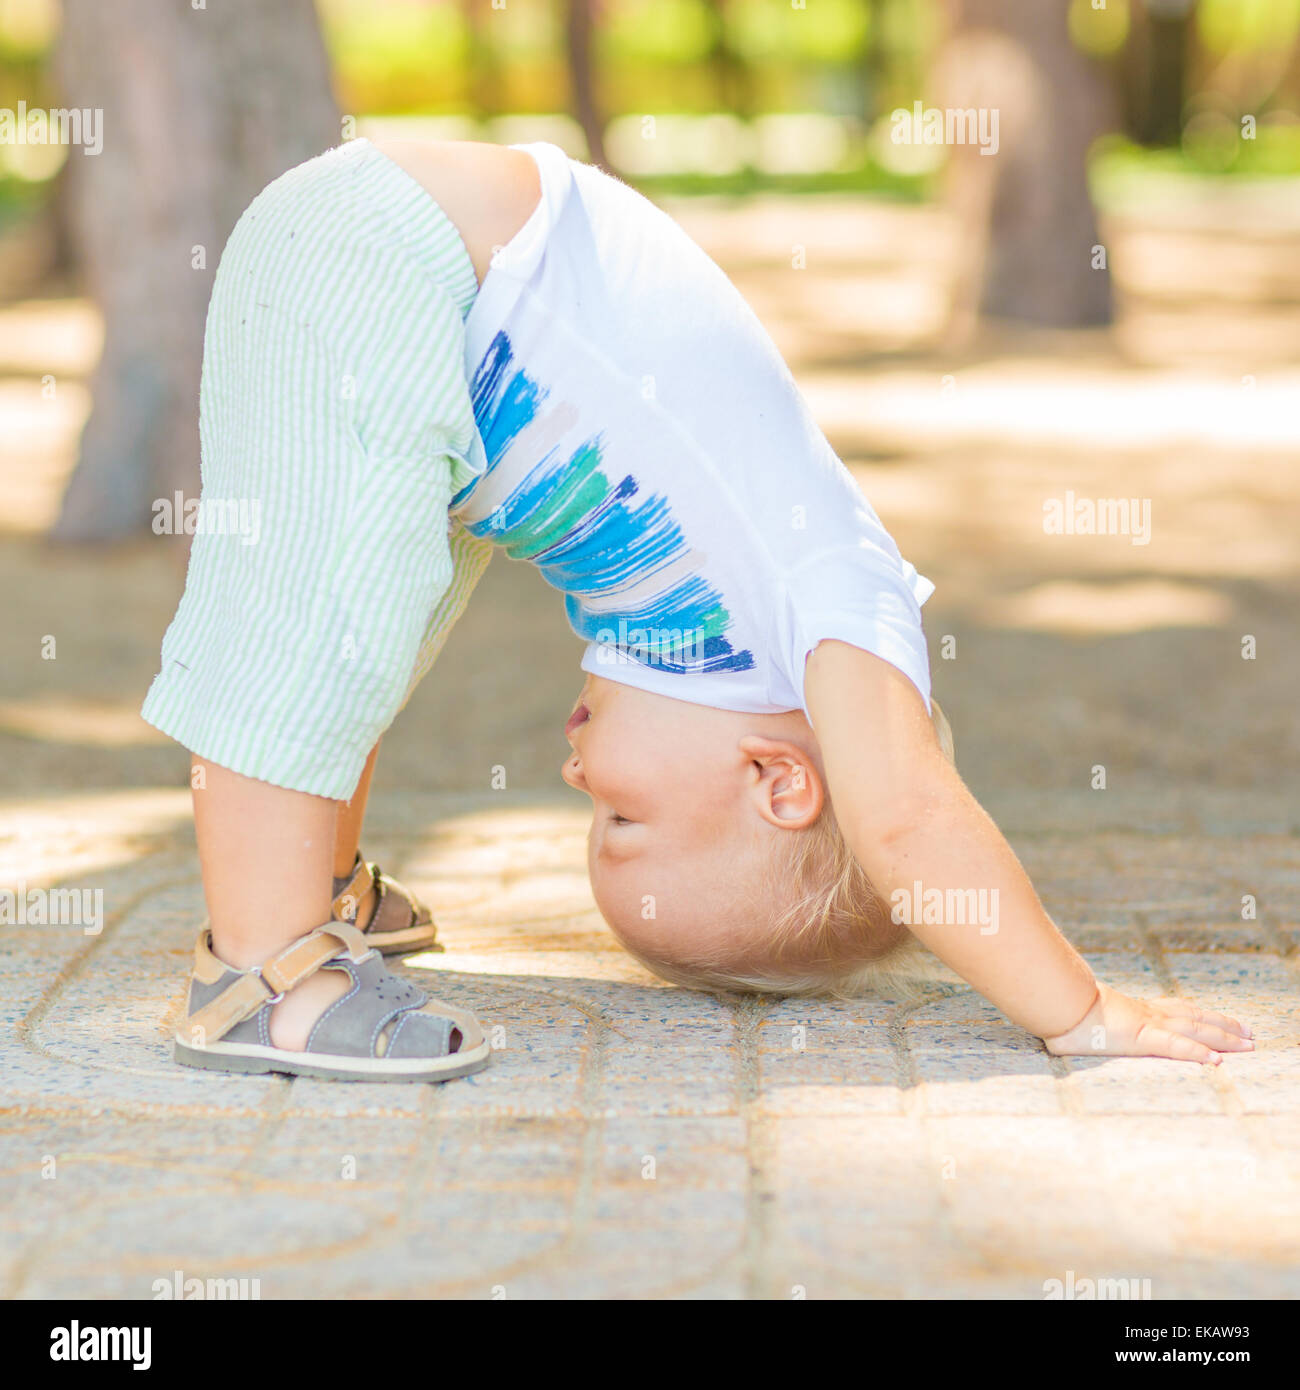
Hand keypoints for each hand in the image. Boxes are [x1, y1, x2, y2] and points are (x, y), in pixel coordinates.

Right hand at [1043, 983, 1253, 1064]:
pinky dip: (1198, 1053)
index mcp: (1134, 1009)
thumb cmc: (1061, 1009)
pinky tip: (1217, 1061)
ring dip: (1224, 1038)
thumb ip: (1083, 1025)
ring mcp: (1146, 1024)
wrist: (1055, 1000)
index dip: (1201, 1016)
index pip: (1176, 1010)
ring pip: (1194, 1029)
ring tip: (1247, 1045)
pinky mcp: (1141, 1038)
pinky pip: (1176, 1047)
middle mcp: (1146, 1013)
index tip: (1221, 1020)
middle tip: (1249, 1034)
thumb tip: (1065, 1032)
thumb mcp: (1079, 1017)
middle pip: (1194, 1017)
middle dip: (1224, 1026)